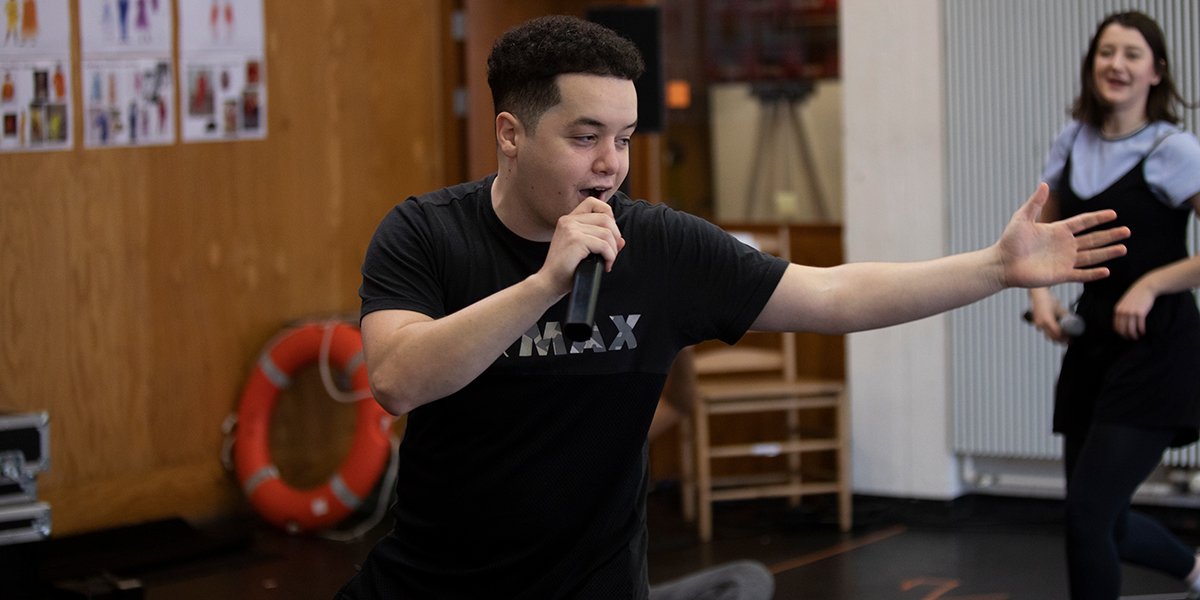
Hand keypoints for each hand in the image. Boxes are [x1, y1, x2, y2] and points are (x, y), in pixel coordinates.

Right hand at [542, 197, 624, 293]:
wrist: (550, 282)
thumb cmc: (565, 269)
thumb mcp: (584, 250)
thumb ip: (600, 240)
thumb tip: (621, 240)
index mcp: (569, 219)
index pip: (594, 203)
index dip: (608, 215)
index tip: (608, 235)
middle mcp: (569, 221)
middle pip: (606, 218)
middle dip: (615, 237)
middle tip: (611, 253)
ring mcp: (571, 229)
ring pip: (607, 233)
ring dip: (613, 250)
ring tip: (607, 261)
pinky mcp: (576, 240)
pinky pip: (604, 245)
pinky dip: (610, 257)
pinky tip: (605, 266)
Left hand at [998, 183, 1128, 287]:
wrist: (1002, 264)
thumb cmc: (1009, 241)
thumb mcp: (1022, 218)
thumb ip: (1035, 203)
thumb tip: (1045, 184)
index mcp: (1058, 230)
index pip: (1083, 222)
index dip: (1098, 218)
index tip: (1113, 214)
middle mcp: (1065, 245)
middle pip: (1093, 239)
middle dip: (1110, 235)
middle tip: (1127, 231)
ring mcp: (1064, 260)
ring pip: (1091, 256)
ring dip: (1107, 253)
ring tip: (1123, 248)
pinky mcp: (1060, 275)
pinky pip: (1080, 274)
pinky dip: (1093, 274)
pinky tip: (1106, 271)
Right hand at [1028, 289, 1069, 343]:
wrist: (1038, 296)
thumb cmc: (1049, 300)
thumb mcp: (1061, 308)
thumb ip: (1067, 316)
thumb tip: (1074, 322)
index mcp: (1047, 320)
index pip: (1057, 333)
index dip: (1064, 337)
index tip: (1070, 339)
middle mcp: (1041, 324)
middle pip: (1052, 337)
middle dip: (1061, 341)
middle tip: (1068, 341)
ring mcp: (1038, 324)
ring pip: (1047, 335)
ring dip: (1055, 339)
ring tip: (1063, 340)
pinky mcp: (1037, 324)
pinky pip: (1044, 332)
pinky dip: (1050, 334)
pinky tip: (1055, 334)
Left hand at [1113, 282, 1155, 339]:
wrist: (1145, 287)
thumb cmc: (1136, 295)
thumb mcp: (1124, 302)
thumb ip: (1122, 311)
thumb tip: (1122, 322)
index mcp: (1118, 310)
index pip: (1116, 326)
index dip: (1120, 333)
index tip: (1125, 336)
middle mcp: (1123, 312)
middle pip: (1123, 329)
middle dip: (1127, 336)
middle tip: (1132, 338)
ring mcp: (1131, 312)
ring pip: (1131, 329)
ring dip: (1134, 335)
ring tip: (1138, 336)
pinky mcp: (1140, 312)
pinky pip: (1140, 325)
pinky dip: (1141, 330)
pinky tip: (1143, 332)